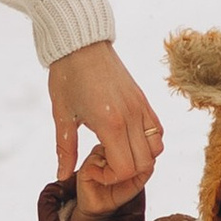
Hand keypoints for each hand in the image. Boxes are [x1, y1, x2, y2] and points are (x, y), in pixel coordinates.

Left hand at [49, 39, 162, 201]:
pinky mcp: (144, 100)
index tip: (93, 167)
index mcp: (110, 123)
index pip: (125, 168)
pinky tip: (125, 138)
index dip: (110, 177)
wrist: (80, 43)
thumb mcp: (62, 115)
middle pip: (144, 164)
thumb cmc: (67, 77)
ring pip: (156, 149)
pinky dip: (148, 142)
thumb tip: (62, 176)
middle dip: (124, 172)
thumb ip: (65, 149)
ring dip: (139, 158)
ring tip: (115, 150)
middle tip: (103, 162)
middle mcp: (132, 117)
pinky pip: (157, 130)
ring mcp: (141, 107)